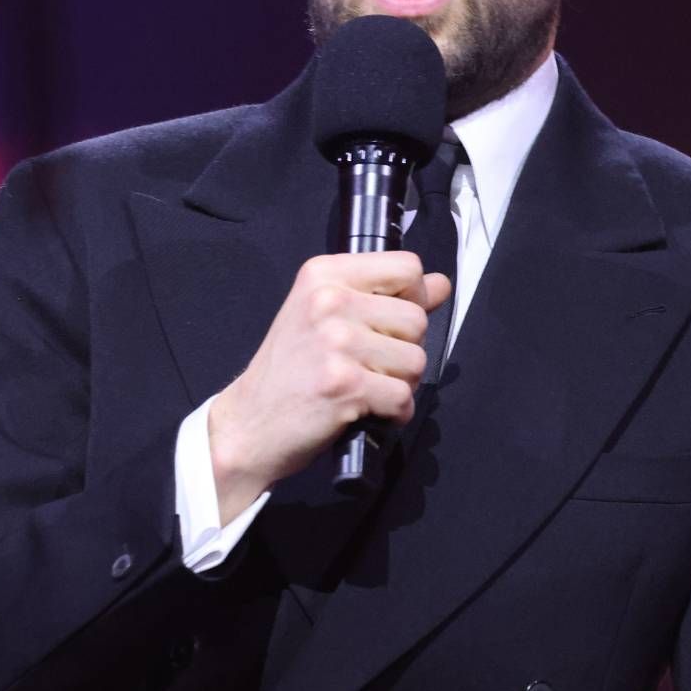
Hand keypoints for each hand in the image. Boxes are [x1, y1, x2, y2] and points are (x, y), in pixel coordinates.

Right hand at [205, 252, 450, 522]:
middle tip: (369, 366)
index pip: (408, 267)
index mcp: (323, 274)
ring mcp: (336, 342)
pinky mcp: (344, 384)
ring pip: (416, 361)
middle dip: (405, 350)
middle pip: (416, 319)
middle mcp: (329, 301)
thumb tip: (441, 284)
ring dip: (400, 384)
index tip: (390, 323)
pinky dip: (394, 413)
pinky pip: (403, 397)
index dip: (413, 298)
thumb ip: (385, 296)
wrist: (249, 423)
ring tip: (365, 388)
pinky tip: (367, 410)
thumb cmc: (289, 372)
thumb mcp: (325, 316)